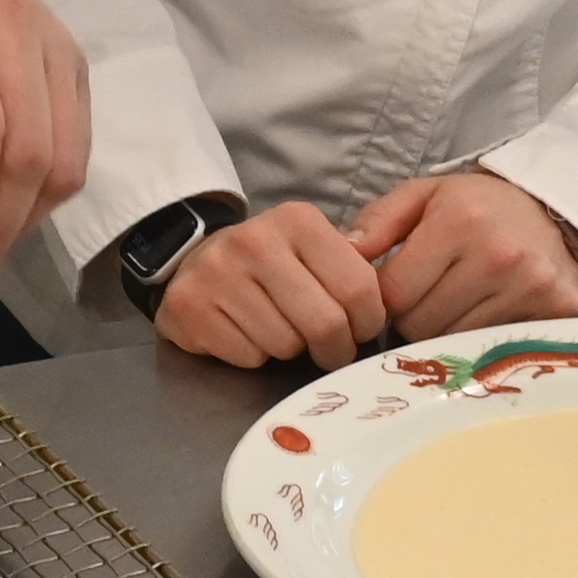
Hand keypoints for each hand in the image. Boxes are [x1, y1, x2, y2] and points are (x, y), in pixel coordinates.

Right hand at [153, 199, 391, 371]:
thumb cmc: (272, 264)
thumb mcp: (314, 249)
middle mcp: (254, 240)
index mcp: (297, 220)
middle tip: (330, 348)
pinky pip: (249, 357)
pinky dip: (254, 356)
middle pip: (324, 323)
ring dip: (290, 349)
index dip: (368, 321)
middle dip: (335, 347)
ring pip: (285, 344)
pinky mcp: (189, 307)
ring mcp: (216, 273)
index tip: (360, 327)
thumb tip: (388, 295)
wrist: (196, 263)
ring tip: (278, 329)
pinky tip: (246, 332)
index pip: (359, 288)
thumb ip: (352, 266)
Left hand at [351, 170, 577, 340]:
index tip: (395, 290)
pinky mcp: (554, 313)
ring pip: (454, 344)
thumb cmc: (479, 207)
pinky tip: (484, 316)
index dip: (385, 299)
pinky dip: (480, 341)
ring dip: (444, 332)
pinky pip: (494, 350)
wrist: (557, 213)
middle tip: (428, 298)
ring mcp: (530, 287)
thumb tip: (344, 252)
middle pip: (422, 325)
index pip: (395, 293)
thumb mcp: (425, 195)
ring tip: (455, 305)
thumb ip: (378, 221)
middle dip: (414, 318)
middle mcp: (497, 256)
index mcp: (458, 222)